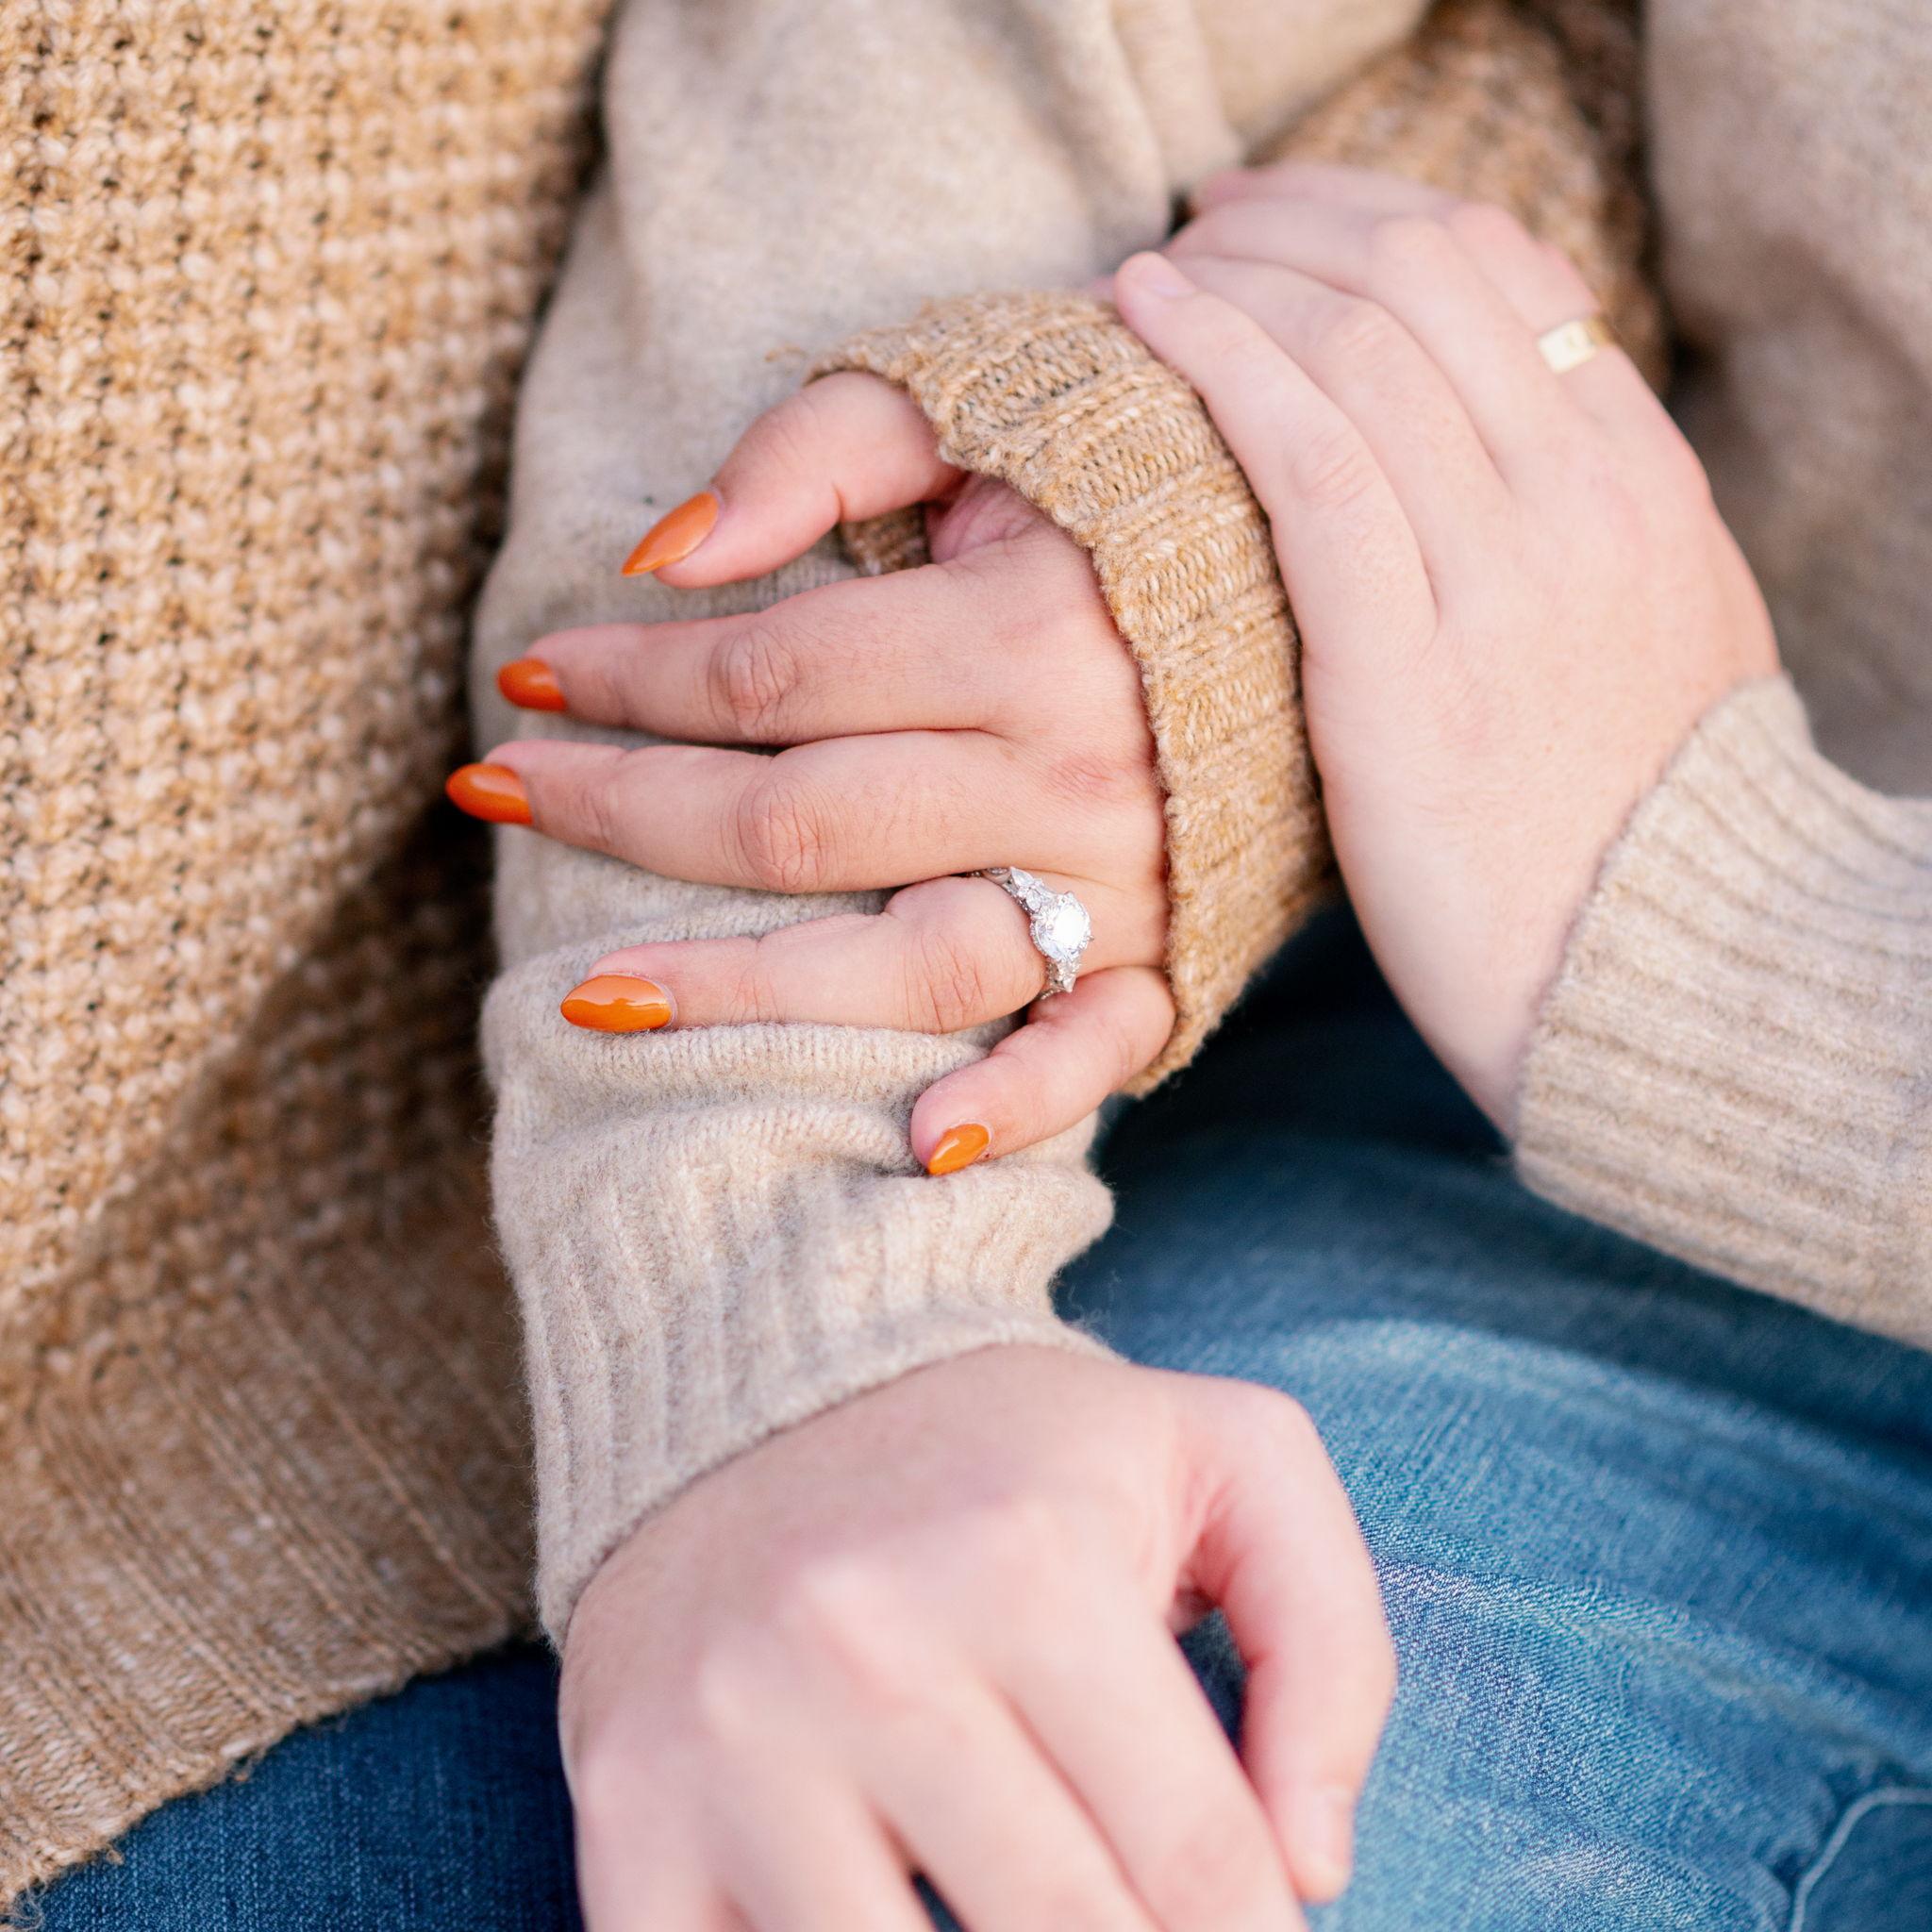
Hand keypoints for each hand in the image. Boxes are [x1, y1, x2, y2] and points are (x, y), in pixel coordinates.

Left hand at [462, 373, 1171, 1173]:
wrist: (1323, 558)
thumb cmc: (1124, 474)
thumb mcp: (981, 410)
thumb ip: (820, 446)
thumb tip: (664, 556)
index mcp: (1025, 626)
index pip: (772, 679)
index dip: (628, 678)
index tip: (531, 674)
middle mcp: (1075, 771)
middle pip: (801, 825)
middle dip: (624, 811)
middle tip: (493, 794)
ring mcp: (1126, 882)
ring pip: (908, 965)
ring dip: (742, 990)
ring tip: (583, 997)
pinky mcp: (1175, 952)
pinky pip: (1099, 1053)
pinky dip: (1018, 1106)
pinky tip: (912, 1151)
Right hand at [561, 1346, 1393, 1928]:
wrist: (758, 1374)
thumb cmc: (1016, 1448)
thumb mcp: (1223, 1456)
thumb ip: (1333, 1643)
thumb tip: (1315, 1866)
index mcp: (1032, 1565)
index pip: (1204, 1871)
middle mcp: (868, 1652)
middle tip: (1139, 1928)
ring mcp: (730, 1742)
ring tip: (1032, 1918)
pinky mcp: (627, 1809)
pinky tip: (892, 1922)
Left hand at [1111, 162, 1778, 1126]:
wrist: (1657, 977)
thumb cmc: (1617, 834)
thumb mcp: (1640, 649)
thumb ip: (1571, 539)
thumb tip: (1472, 465)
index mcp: (1639, 480)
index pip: (1503, 270)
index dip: (1367, 216)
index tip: (1276, 223)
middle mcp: (1583, 498)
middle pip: (1421, 274)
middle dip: (1288, 224)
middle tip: (1197, 233)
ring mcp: (1505, 578)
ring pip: (1356, 344)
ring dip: (1231, 280)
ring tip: (1143, 281)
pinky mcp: (1406, 670)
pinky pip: (1308, 461)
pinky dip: (1218, 363)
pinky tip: (1144, 324)